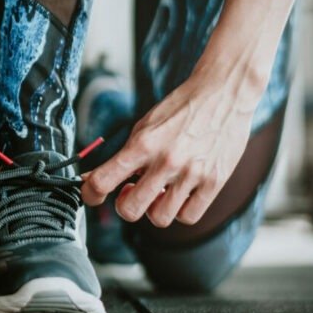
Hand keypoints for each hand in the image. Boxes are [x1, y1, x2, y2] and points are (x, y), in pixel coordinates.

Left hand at [80, 75, 257, 226]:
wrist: (222, 94)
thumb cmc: (179, 110)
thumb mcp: (144, 127)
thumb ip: (123, 155)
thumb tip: (93, 179)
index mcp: (143, 144)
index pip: (103, 180)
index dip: (90, 194)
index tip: (92, 195)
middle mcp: (166, 161)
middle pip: (130, 210)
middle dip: (124, 205)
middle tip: (132, 191)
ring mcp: (192, 173)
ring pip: (159, 218)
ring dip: (154, 209)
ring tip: (160, 191)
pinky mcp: (215, 181)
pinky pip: (189, 216)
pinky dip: (180, 211)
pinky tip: (180, 194)